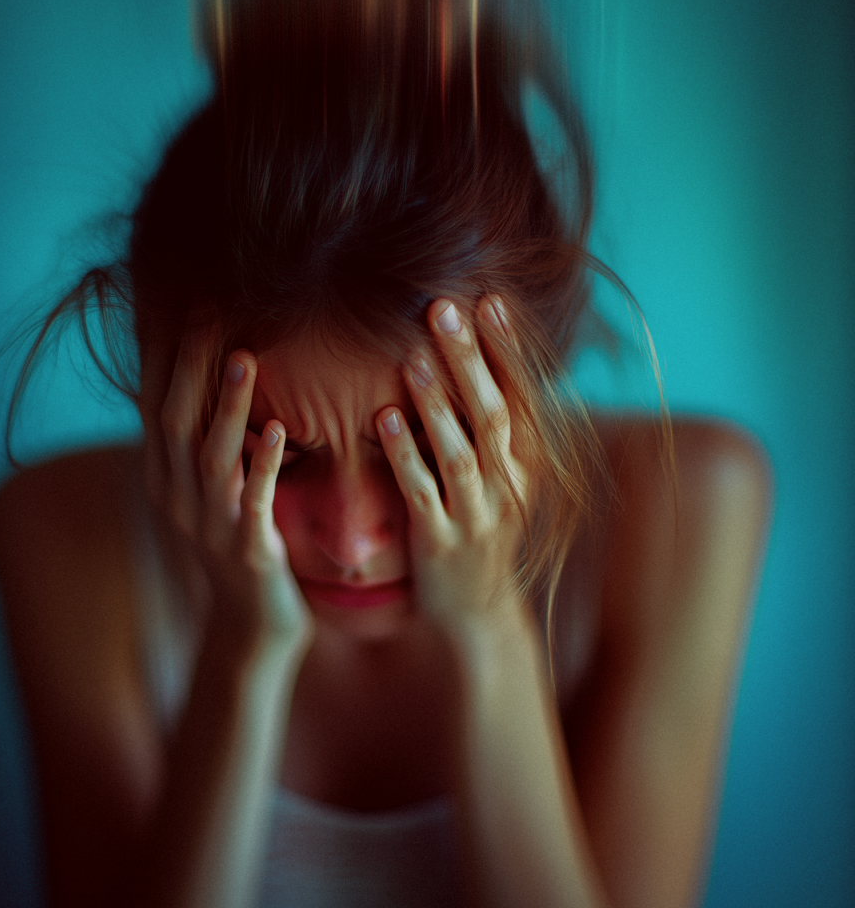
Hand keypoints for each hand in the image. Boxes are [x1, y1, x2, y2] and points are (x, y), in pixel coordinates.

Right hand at [147, 335, 312, 656]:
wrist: (252, 630)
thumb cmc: (240, 547)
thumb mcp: (213, 492)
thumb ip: (207, 443)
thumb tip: (211, 383)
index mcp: (166, 479)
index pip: (153, 407)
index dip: (163, 357)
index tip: (178, 306)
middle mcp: (177, 499)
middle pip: (175, 421)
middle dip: (192, 366)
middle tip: (209, 312)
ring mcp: (209, 527)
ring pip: (210, 456)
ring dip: (228, 405)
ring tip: (245, 357)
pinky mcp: (247, 551)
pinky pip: (252, 502)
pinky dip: (261, 464)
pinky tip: (275, 430)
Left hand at [376, 296, 529, 635]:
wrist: (477, 608)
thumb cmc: (480, 525)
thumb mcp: (499, 477)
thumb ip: (490, 427)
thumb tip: (475, 361)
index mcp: (525, 462)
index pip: (521, 395)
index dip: (505, 349)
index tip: (488, 301)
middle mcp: (508, 484)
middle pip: (492, 412)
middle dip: (468, 359)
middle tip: (442, 309)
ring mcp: (476, 514)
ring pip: (459, 451)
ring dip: (437, 404)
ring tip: (414, 358)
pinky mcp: (441, 540)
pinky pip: (422, 492)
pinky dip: (405, 455)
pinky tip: (384, 419)